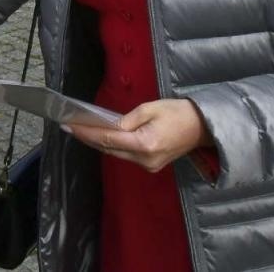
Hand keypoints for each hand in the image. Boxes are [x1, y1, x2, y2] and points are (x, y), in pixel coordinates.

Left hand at [63, 98, 207, 172]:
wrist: (203, 128)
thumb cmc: (178, 113)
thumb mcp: (151, 108)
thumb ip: (127, 119)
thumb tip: (109, 127)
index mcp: (145, 143)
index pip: (108, 140)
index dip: (87, 134)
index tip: (70, 127)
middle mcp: (145, 159)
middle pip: (110, 149)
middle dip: (90, 138)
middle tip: (71, 127)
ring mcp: (149, 165)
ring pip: (117, 154)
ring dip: (101, 142)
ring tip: (83, 130)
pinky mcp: (151, 165)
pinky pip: (127, 155)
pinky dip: (115, 146)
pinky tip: (104, 136)